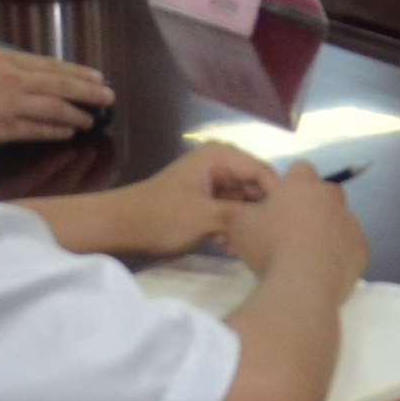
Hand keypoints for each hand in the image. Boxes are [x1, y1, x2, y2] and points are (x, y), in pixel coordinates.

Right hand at [0, 45, 113, 147]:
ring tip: (92, 118)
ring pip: (54, 108)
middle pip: (61, 84)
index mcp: (4, 58)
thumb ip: (1, 66)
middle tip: (109, 97)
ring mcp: (8, 104)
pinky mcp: (1, 128)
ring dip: (77, 113)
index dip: (77, 72)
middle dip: (89, 91)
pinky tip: (68, 132)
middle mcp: (11, 78)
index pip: (51, 65)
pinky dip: (56, 130)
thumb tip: (25, 73)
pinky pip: (37, 129)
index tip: (97, 76)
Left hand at [99, 144, 262, 260]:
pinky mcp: (208, 195)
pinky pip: (232, 207)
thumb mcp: (206, 218)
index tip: (278, 228)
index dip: (275, 199)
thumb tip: (276, 217)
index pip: (264, 173)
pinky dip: (231, 224)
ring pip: (245, 200)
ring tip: (235, 245)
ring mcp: (215, 178)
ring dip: (243, 223)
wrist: (121, 226)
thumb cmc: (161, 218)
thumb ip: (243, 214)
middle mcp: (222, 161)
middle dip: (257, 213)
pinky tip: (224, 244)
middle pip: (257, 186)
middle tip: (253, 240)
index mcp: (221, 156)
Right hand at [217, 151, 366, 287]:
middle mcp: (331, 196)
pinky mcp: (362, 248)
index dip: (288, 184)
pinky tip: (322, 269)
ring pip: (339, 218)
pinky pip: (350, 245)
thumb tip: (240, 211)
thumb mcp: (239, 226)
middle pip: (323, 192)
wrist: (303, 284)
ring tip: (305, 254)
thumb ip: (240, 211)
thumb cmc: (270, 247)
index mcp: (302, 184)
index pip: (299, 169)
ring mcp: (351, 221)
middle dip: (310, 205)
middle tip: (289, 229)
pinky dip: (339, 252)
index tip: (277, 204)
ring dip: (326, 229)